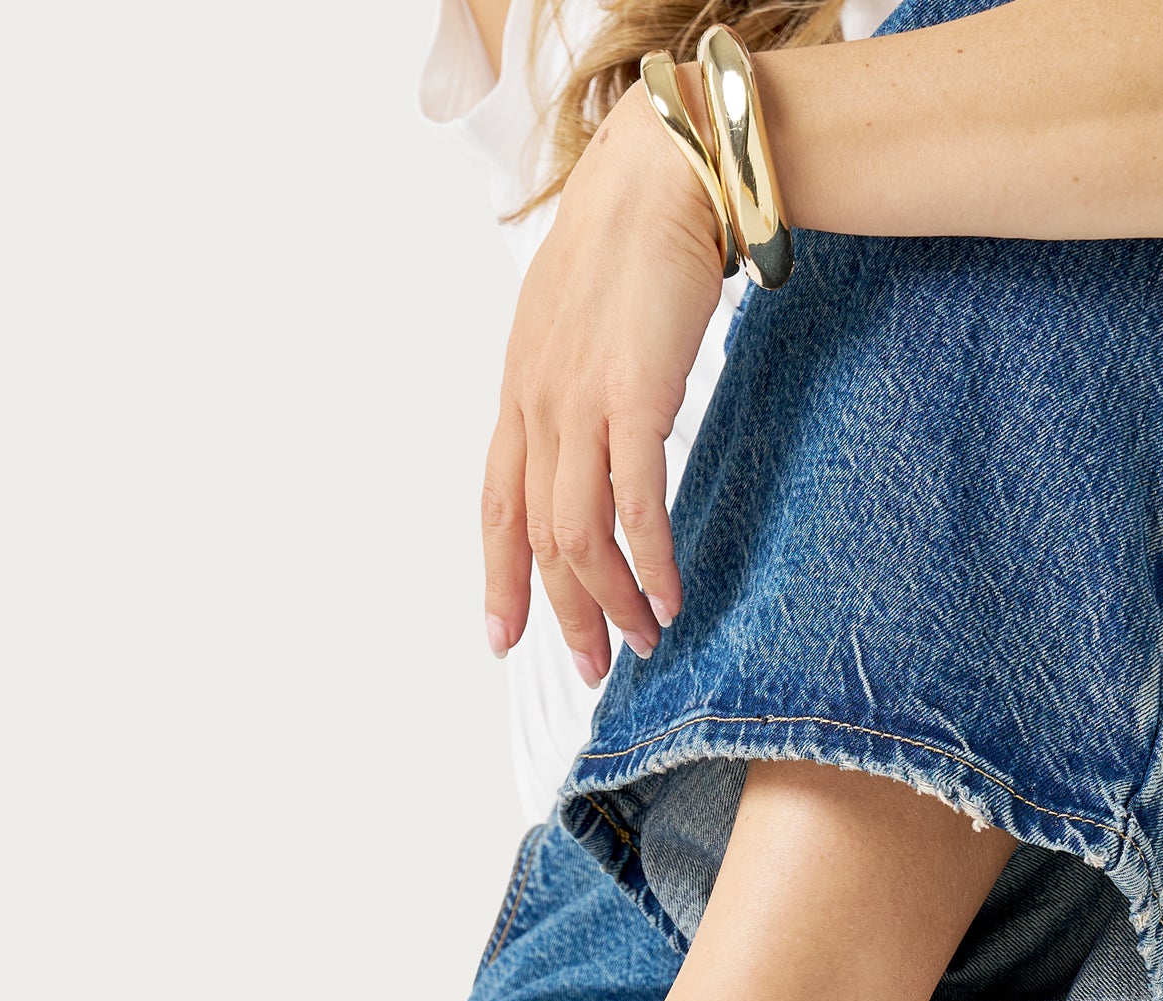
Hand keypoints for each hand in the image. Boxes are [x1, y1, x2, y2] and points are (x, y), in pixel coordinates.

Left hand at [482, 80, 727, 686]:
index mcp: (520, 391)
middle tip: (592, 664)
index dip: (498, 577)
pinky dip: (648, 562)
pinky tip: (666, 595)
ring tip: (640, 641)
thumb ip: (572, 380)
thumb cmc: (631, 236)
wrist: (662, 173)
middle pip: (537, 537)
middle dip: (562, 613)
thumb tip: (593, 422)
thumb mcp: (576, 319)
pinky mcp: (633, 400)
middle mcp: (538, 406)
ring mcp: (580, 406)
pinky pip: (634, 506)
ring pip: (578, 536)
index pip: (496, 504)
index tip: (501, 636)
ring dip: (609, 601)